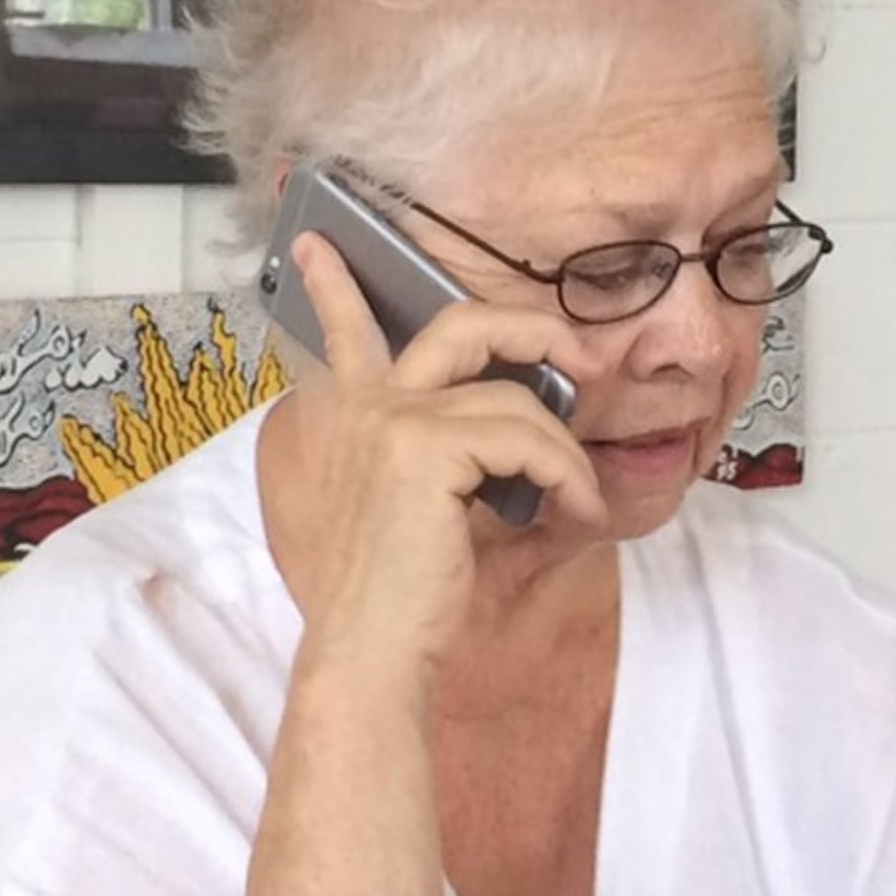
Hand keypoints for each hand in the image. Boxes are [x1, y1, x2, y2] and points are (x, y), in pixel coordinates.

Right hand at [253, 231, 604, 683]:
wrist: (371, 653)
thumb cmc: (400, 596)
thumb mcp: (419, 508)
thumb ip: (448, 453)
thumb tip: (522, 422)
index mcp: (351, 418)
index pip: (343, 333)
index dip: (334, 286)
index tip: (317, 243)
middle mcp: (364, 407)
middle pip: (462, 325)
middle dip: (533, 328)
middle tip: (576, 355)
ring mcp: (391, 421)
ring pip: (517, 400)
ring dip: (565, 452)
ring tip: (578, 499)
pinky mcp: (426, 449)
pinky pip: (529, 438)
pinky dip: (567, 475)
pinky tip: (575, 513)